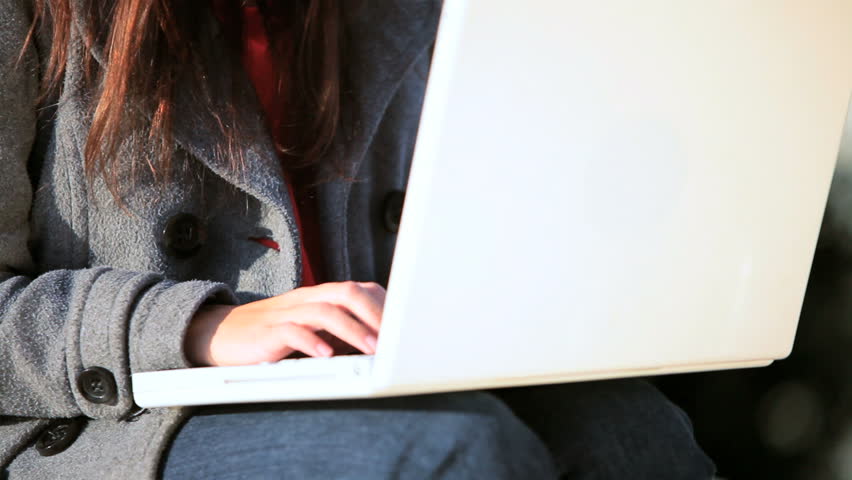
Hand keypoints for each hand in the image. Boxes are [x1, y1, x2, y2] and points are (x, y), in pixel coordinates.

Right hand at [184, 281, 385, 366]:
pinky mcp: (267, 332)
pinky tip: (327, 355)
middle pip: (346, 291)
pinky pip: (292, 331)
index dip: (382, 305)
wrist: (219, 335)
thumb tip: (376, 343)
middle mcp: (305, 299)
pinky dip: (312, 342)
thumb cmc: (270, 335)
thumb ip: (338, 330)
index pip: (358, 289)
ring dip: (352, 330)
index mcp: (318, 296)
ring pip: (324, 311)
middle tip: (393, 338)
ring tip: (371, 349)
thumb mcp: (309, 328)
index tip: (403, 326)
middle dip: (374, 313)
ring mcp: (285, 313)